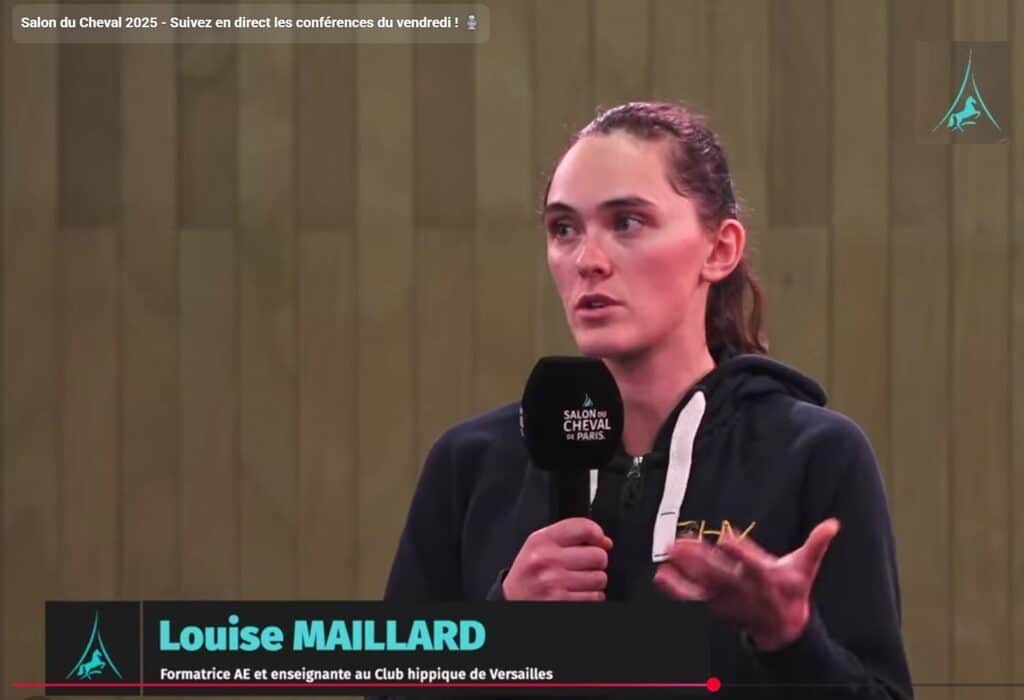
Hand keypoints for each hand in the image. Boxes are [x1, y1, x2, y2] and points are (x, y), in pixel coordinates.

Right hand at [502, 517, 612, 600]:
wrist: (510, 600)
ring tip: (577, 582)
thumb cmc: (528, 573)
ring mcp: (555, 583)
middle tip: (582, 566)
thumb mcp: (539, 546)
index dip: (597, 534)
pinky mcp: (562, 602)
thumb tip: (605, 542)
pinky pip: (595, 597)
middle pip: (598, 555)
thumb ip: (569, 537)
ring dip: (594, 582)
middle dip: (596, 562)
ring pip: (599, 578)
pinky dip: (590, 597)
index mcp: (541, 540)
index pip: (584, 528)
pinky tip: (576, 594)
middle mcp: (547, 560)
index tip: (599, 541)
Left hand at [653, 518, 839, 649]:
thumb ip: (816, 545)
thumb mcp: (805, 568)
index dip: (738, 549)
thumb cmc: (791, 592)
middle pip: (719, 571)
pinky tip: (661, 577)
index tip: (725, 536)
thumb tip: (833, 524)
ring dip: (684, 569)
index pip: (751, 561)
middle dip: (700, 558)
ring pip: (703, 583)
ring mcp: (726, 596)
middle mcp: (743, 587)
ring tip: (668, 554)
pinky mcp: (715, 603)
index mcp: (765, 576)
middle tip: (682, 542)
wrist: (783, 629)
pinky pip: (694, 598)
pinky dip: (677, 589)